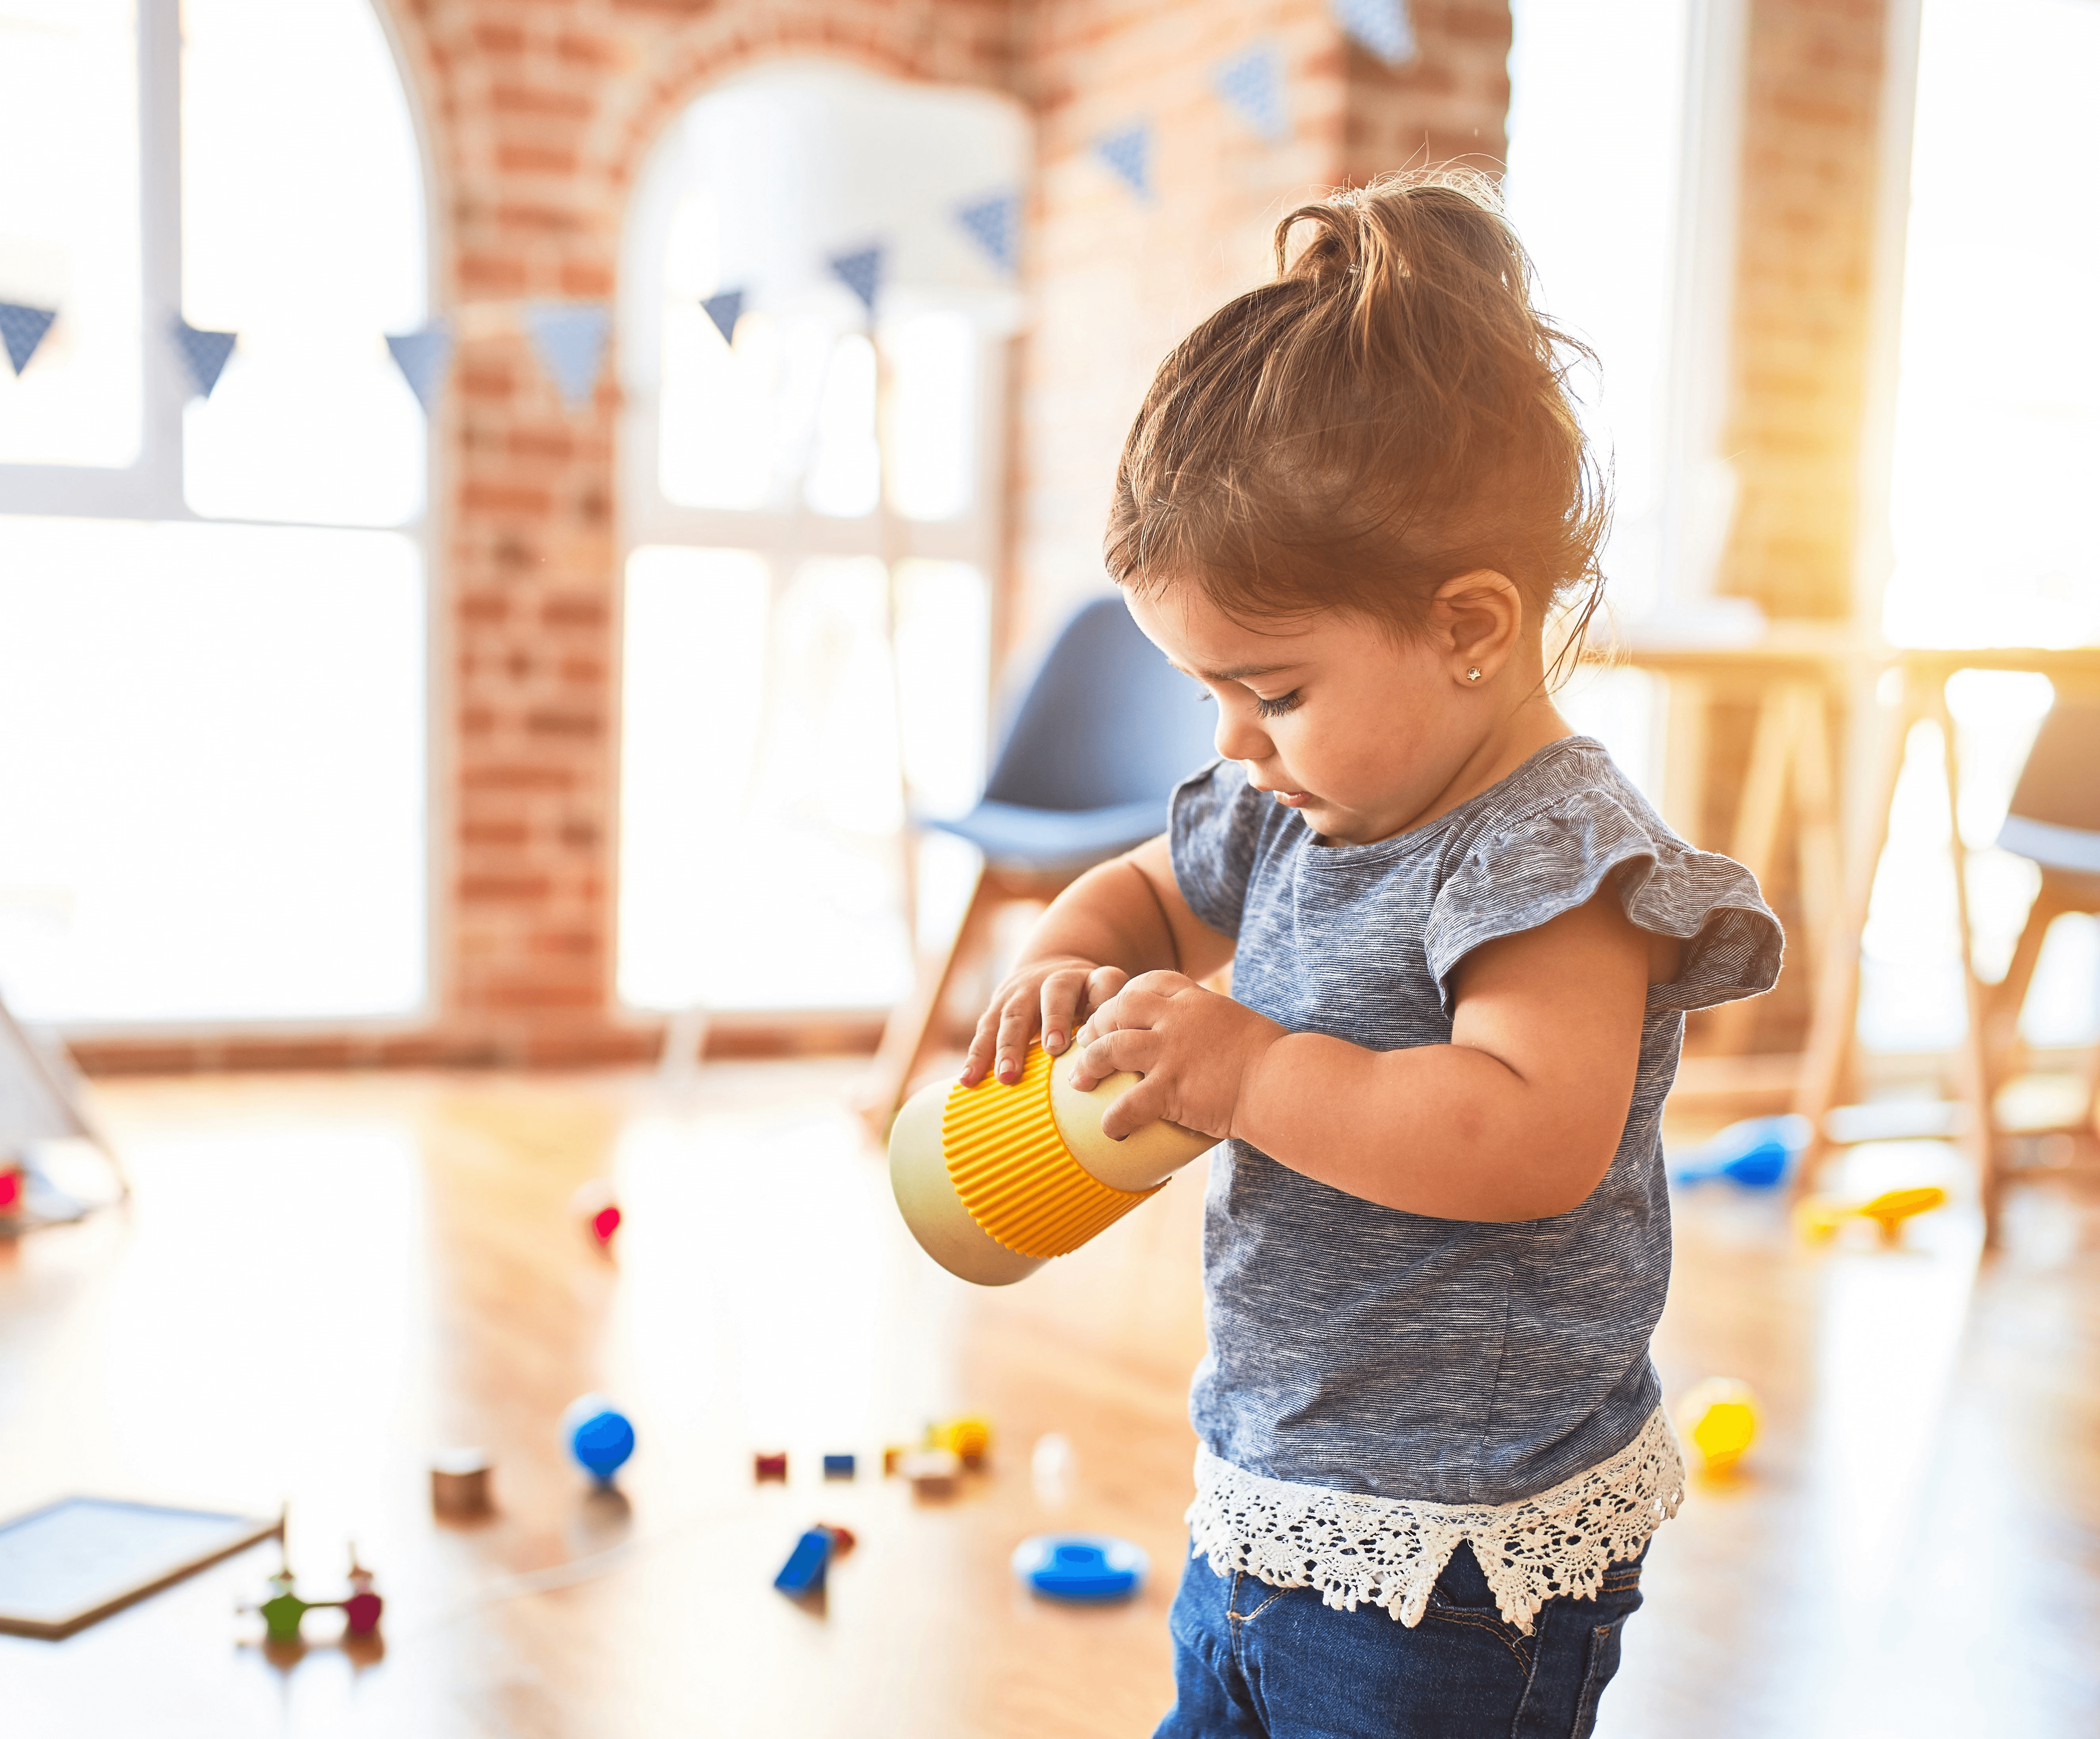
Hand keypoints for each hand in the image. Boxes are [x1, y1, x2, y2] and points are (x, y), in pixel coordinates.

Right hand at [961, 956, 1130, 1086]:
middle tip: (1053, 1048)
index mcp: (1089, 979)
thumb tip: (1127, 1068)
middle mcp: (1052, 980)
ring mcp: (1021, 992)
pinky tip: (968, 1080)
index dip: (1102, 999)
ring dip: (1008, 1046)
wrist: (1048, 972)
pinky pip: (984, 1030)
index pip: (1102, 983)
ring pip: (1013, 1014)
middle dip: (1052, 1020)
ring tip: (1007, 1077)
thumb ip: (1114, 1025)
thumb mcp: (1105, 1003)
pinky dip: (976, 1055)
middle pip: (1053, 995)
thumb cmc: (1087, 1003)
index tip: (1101, 1026)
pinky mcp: (996, 1008)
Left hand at [1069, 971, 1285, 1141]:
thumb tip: (1208, 1039)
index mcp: (1196, 1000)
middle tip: (1085, 1045)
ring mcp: (1171, 1052)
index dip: (1125, 995)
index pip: (1148, 983)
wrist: (1284, 1083)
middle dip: (1097, 1025)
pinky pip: (1128, 1103)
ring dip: (1089, 1064)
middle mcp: (1177, 1019)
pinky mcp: (1171, 1088)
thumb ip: (1213, 1025)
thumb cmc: (1272, 1060)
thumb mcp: (1239, 1024)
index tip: (1115, 1011)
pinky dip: (1114, 1118)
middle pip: (1119, 1008)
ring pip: (1110, 1048)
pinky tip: (1110, 1130)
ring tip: (1079, 1082)